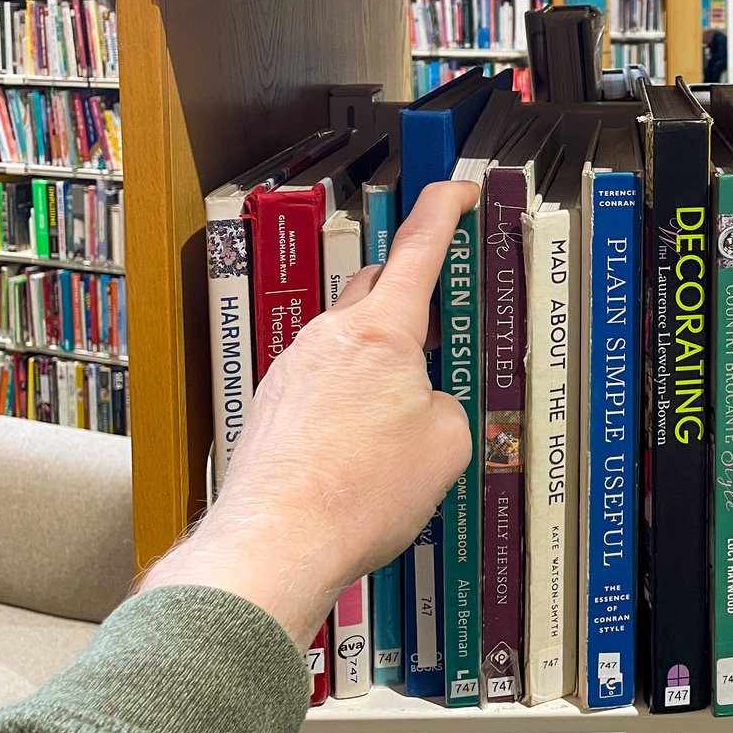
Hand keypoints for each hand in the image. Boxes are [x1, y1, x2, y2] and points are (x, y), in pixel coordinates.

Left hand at [140, 181, 478, 647]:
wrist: (278, 542)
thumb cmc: (361, 494)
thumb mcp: (448, 444)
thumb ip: (445, 404)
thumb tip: (423, 406)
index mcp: (381, 332)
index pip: (420, 249)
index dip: (445, 211)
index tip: (460, 190)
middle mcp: (329, 338)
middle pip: (378, 287)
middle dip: (414, 293)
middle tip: (445, 318)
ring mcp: (293, 370)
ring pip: (347, 340)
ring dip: (380, 359)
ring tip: (406, 410)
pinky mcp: (272, 406)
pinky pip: (321, 382)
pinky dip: (349, 397)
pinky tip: (364, 445)